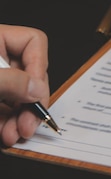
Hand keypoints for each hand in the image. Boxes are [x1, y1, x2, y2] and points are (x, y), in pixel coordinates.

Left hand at [0, 25, 49, 146]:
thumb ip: (10, 81)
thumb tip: (37, 89)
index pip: (33, 42)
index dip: (39, 68)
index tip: (35, 94)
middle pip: (28, 74)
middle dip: (30, 102)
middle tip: (30, 123)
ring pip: (17, 96)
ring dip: (20, 119)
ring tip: (16, 135)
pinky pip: (4, 108)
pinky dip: (7, 123)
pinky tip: (6, 135)